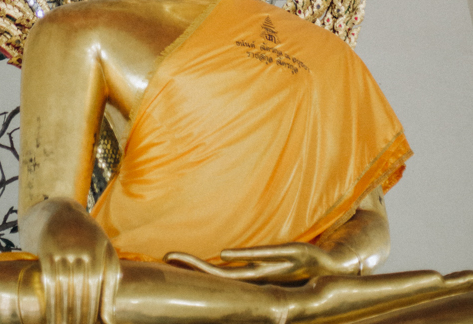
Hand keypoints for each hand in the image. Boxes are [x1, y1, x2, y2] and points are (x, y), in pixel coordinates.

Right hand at [20, 198, 120, 323]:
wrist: (61, 212)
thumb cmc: (89, 238)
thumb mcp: (106, 252)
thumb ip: (111, 282)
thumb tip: (110, 319)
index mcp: (97, 249)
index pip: (94, 285)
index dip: (92, 308)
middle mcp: (79, 248)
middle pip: (78, 288)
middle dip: (78, 314)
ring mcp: (61, 249)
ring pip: (62, 288)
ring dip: (63, 313)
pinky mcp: (46, 251)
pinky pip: (48, 281)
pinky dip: (50, 302)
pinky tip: (51, 317)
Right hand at [165, 242, 355, 282]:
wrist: (349, 257)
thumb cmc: (313, 257)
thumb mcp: (284, 252)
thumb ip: (264, 250)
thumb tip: (244, 239)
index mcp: (261, 276)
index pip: (220, 277)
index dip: (195, 270)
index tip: (169, 259)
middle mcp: (265, 277)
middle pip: (222, 279)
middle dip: (193, 269)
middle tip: (168, 258)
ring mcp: (278, 268)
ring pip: (240, 273)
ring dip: (212, 270)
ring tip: (187, 261)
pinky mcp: (295, 254)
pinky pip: (266, 255)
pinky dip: (246, 256)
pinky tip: (225, 254)